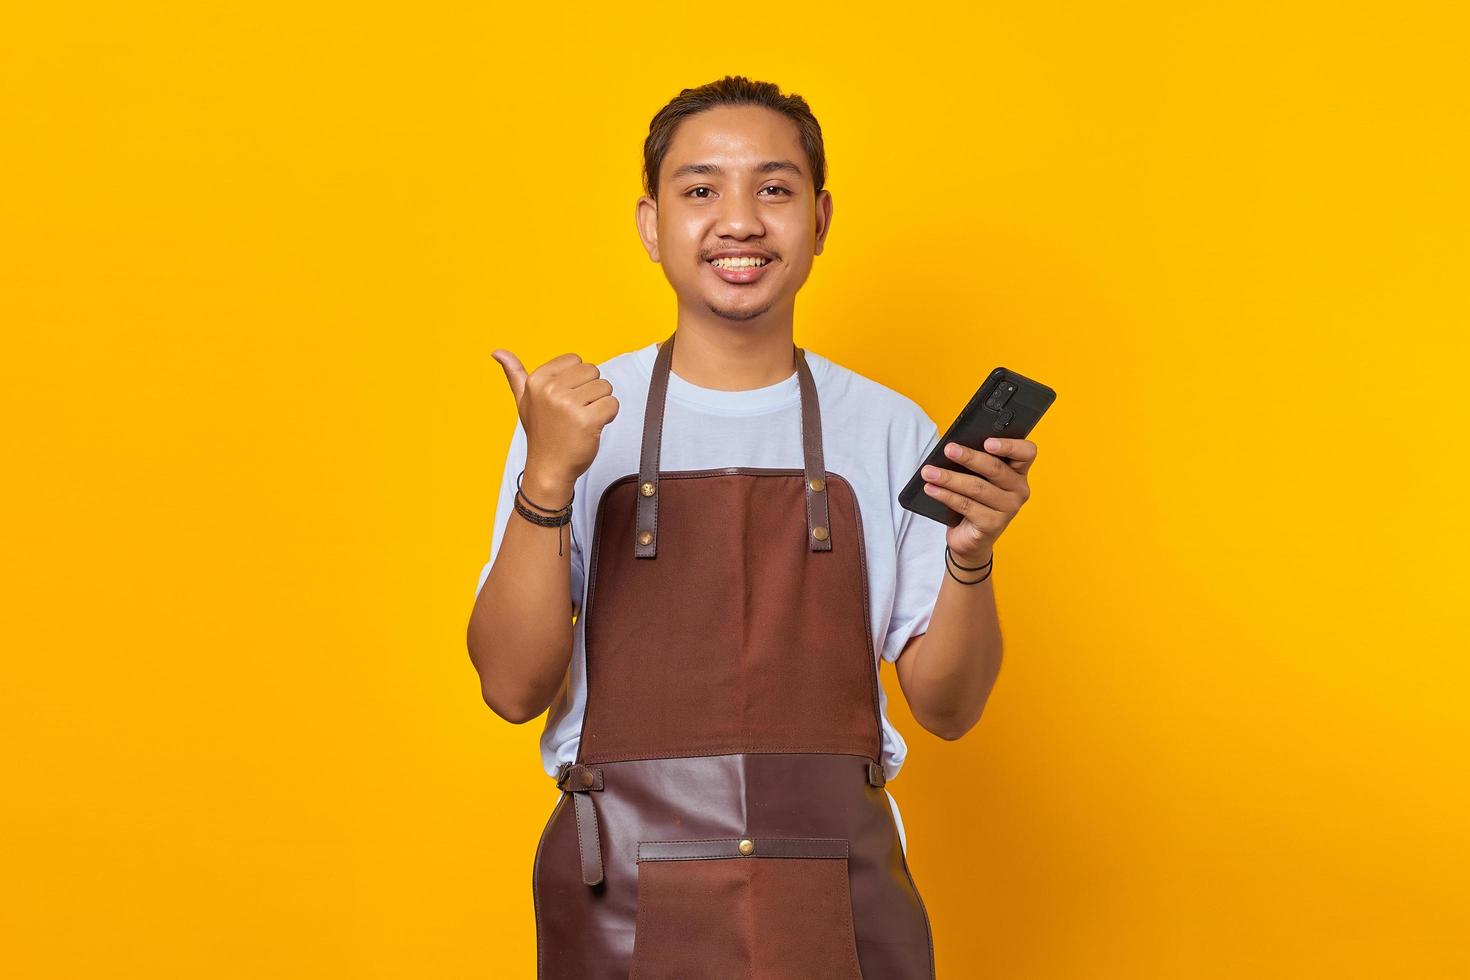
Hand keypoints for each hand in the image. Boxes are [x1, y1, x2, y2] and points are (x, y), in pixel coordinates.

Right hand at [491, 349, 619, 488]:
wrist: (549, 468)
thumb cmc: (540, 433)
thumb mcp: (523, 401)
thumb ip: (514, 374)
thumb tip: (497, 351)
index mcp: (537, 380)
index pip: (576, 360)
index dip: (577, 380)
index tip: (565, 399)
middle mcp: (550, 390)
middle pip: (593, 372)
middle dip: (590, 391)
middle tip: (575, 412)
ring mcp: (568, 405)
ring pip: (605, 387)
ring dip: (600, 404)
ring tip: (582, 420)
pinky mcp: (586, 420)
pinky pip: (612, 404)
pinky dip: (608, 416)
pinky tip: (592, 427)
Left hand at [920, 436, 1036, 564]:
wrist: (970, 538)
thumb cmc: (973, 500)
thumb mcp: (976, 477)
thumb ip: (974, 462)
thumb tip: (953, 449)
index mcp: (1018, 472)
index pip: (1026, 452)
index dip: (1009, 445)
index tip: (987, 441)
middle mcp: (1018, 490)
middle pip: (995, 468)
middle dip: (969, 457)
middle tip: (948, 449)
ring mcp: (1008, 509)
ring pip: (977, 488)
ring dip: (949, 478)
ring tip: (929, 472)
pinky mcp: (993, 525)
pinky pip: (966, 506)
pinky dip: (946, 495)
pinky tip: (931, 488)